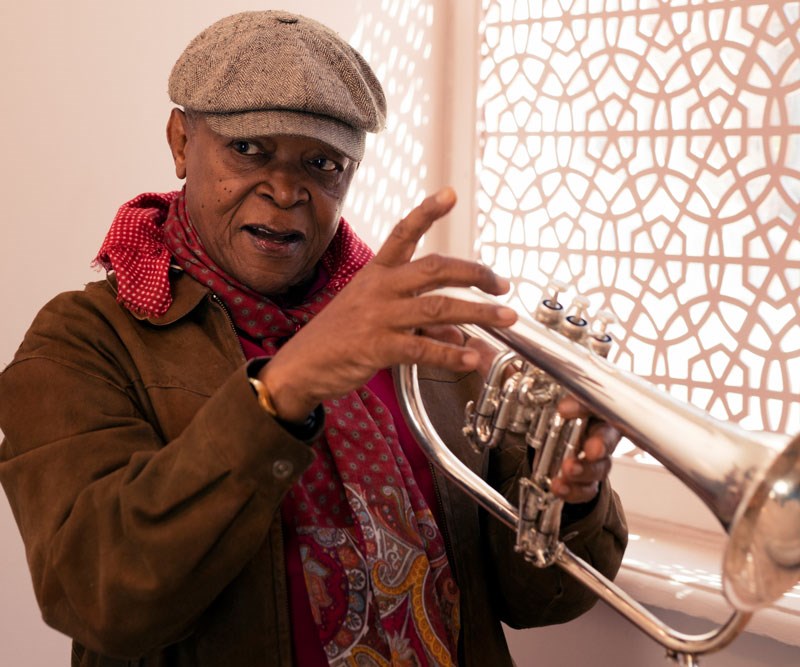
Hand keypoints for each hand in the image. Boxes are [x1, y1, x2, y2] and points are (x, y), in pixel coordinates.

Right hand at [260, 187, 518, 421]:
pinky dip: (451, 354)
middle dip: (474, 273)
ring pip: (437, 308)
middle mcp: (379, 289)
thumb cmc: (336, 339)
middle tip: (501, 283)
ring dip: (477, 313)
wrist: (301, 367)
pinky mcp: (378, 346)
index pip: (402, 234)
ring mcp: (378, 316)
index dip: (426, 212)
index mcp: (376, 274)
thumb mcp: (375, 318)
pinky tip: (471, 358)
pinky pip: (423, 347)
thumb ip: (419, 322)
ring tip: (505, 318)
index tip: (449, 194)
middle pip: (434, 268)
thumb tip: (457, 332)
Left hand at [550, 395, 619, 504]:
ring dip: (584, 471)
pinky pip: (586, 490)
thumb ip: (571, 404)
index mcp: (602, 416)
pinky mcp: (588, 483)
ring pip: (598, 469)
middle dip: (600, 446)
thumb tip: (565, 408)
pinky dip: (572, 491)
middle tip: (591, 450)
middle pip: (608, 443)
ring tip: (568, 470)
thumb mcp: (568, 407)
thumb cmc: (570, 421)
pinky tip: (559, 487)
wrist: (559, 445)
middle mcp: (604, 440)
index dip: (589, 413)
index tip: (569, 412)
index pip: (603, 411)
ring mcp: (598, 463)